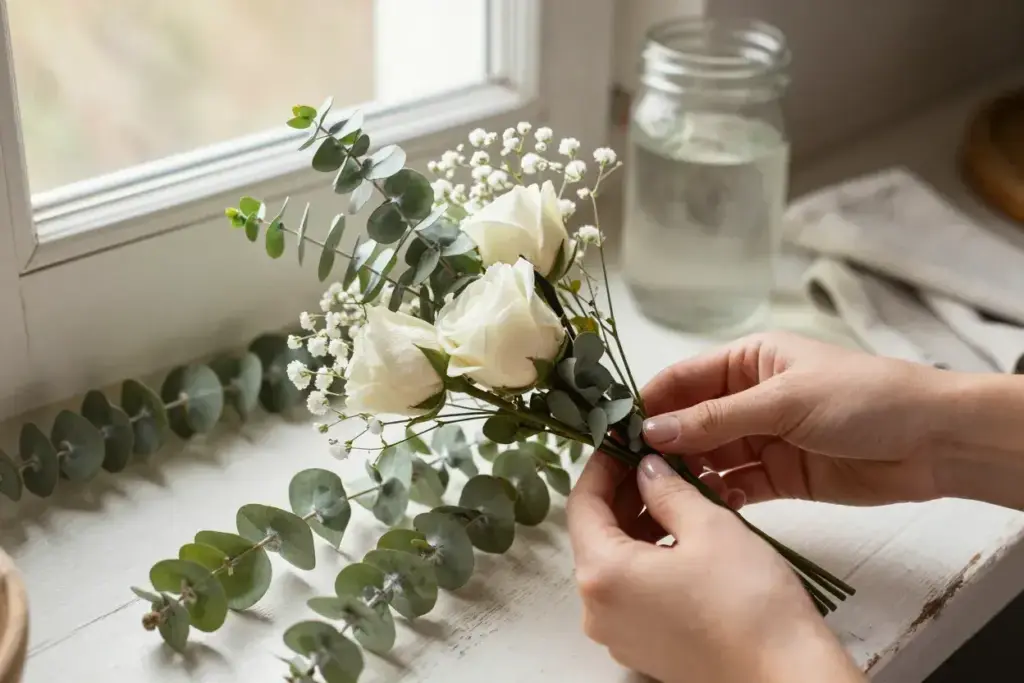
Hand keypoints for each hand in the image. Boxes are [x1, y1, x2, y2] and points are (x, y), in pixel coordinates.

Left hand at [566, 451, 865, 682]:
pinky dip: (653, 556)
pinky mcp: (644, 646)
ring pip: (618, 560)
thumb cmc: (748, 604)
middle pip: (598, 533)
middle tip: (659, 460)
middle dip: (627, 492)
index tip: (624, 440)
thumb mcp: (709, 526)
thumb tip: (647, 467)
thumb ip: (667, 489)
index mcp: (601, 574)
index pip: (583, 503)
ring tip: (682, 492)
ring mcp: (619, 633)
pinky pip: (635, 589)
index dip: (604, 465)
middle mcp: (598, 608)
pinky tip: (686, 534)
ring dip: (644, 522)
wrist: (786, 678)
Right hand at [640, 331, 951, 507]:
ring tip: (664, 498)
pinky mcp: (779, 476)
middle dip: (663, 446)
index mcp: (747, 361)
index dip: (649, 404)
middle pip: (689, 422)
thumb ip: (716, 420)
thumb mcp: (783, 400)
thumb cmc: (859, 398)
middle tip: (630, 476)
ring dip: (688, 475)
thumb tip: (651, 433)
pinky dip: (719, 496)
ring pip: (709, 457)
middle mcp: (747, 398)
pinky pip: (736, 485)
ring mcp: (762, 438)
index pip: (682, 379)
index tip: (615, 433)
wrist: (932, 440)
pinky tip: (707, 508)